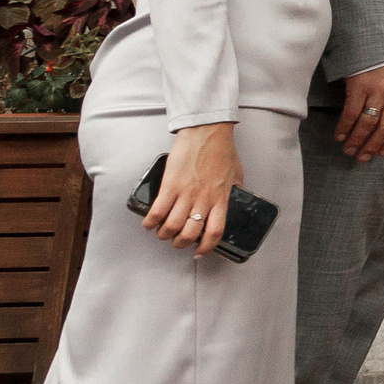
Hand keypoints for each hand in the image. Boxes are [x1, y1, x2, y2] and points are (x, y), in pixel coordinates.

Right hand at [142, 122, 240, 256]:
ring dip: (164, 234)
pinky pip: (157, 211)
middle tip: (176, 242)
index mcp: (220, 199)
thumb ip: (233, 190)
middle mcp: (203, 200)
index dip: (206, 247)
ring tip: (162, 233)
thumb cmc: (221, 149)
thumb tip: (234, 198)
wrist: (207, 132)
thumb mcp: (235, 174)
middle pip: (190, 233)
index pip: (215, 232)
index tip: (199, 252)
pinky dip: (150, 222)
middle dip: (180, 243)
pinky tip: (148, 223)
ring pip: (172, 226)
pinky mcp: (171, 185)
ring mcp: (186, 193)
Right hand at [336, 58, 383, 161]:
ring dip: (356, 140)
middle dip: (372, 146)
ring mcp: (376, 91)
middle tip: (361, 157)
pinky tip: (340, 135)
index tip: (380, 154)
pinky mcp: (359, 87)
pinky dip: (345, 127)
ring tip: (349, 150)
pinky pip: (351, 113)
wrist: (372, 42)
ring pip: (367, 124)